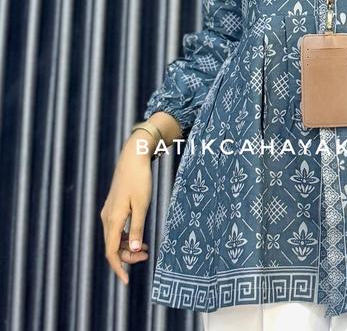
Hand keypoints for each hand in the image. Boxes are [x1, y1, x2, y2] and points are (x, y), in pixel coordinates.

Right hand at [100, 134, 153, 284]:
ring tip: (146, 248)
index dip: (119, 268)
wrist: (133, 158)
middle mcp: (107, 218)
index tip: (127, 281)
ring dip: (128, 247)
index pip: (111, 252)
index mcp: (113, 219)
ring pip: (114, 238)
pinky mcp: (113, 207)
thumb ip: (137, 228)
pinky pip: (117, 229)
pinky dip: (126, 236)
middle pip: (113, 247)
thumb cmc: (139, 180)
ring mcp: (109, 212)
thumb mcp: (142, 205)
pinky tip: (139, 236)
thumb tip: (134, 251)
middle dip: (128, 257)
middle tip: (147, 256)